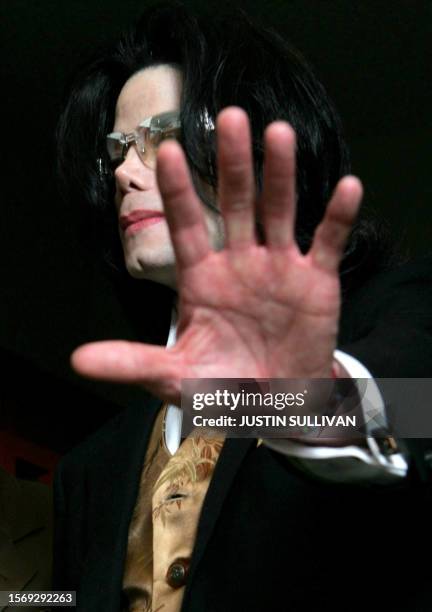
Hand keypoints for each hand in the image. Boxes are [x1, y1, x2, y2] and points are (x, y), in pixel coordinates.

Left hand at [71, 107, 362, 405]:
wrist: (277, 402)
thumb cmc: (225, 383)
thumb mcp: (177, 376)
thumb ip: (133, 362)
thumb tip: (78, 361)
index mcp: (202, 278)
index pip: (186, 227)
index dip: (178, 191)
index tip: (167, 151)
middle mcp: (239, 263)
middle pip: (234, 204)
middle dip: (232, 164)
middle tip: (230, 117)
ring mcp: (279, 267)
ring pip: (278, 211)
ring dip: (279, 174)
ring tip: (278, 134)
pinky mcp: (315, 280)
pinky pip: (327, 242)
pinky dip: (336, 217)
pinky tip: (347, 186)